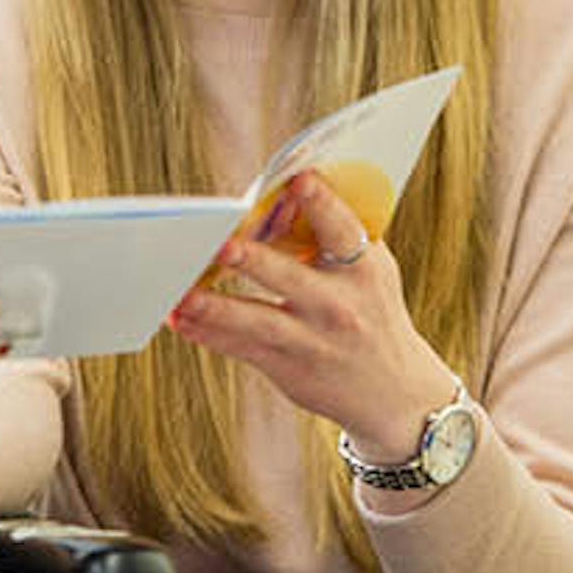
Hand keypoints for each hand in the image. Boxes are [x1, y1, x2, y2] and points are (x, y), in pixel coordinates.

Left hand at [169, 172, 458, 464]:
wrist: (394, 391)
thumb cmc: (371, 308)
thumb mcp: (371, 270)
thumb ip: (335, 232)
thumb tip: (281, 192)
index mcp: (363, 270)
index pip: (342, 230)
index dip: (322, 203)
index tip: (299, 180)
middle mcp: (338, 305)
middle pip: (289, 277)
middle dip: (254, 261)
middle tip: (222, 243)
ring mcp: (311, 340)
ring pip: (256, 320)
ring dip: (215, 308)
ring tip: (179, 298)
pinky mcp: (287, 367)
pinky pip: (240, 346)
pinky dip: (206, 332)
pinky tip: (178, 318)